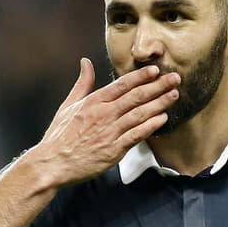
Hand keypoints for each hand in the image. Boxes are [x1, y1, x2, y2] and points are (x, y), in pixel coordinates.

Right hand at [31, 58, 179, 185]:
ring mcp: (109, 132)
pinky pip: (136, 135)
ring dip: (159, 103)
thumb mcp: (68, 105)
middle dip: (157, 86)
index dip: (140, 76)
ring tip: (174, 95)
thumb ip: (82, 84)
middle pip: (135, 96)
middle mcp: (103, 115)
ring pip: (139, 114)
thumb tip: (86, 62)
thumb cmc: (59, 136)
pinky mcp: (113, 150)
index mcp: (92, 102)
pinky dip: (150, 126)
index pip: (121, 85)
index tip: (155, 70)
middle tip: (175, 78)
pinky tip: (163, 119)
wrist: (52, 165)